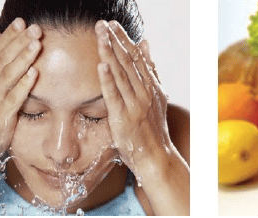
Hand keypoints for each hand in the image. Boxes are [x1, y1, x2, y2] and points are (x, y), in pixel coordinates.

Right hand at [0, 18, 41, 179]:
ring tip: (35, 44)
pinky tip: (34, 73)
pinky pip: (13, 98)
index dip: (8, 36)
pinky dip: (23, 85)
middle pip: (2, 60)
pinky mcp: (2, 115)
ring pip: (8, 75)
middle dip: (18, 42)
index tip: (21, 23)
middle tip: (34, 29)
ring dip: (23, 59)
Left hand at [94, 20, 188, 215]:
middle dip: (115, 41)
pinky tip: (102, 66)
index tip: (113, 25)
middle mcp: (145, 92)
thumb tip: (145, 44)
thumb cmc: (152, 129)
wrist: (156, 157)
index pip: (137, 57)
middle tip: (103, 23)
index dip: (124, 40)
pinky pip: (114, 96)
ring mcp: (135, 104)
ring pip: (121, 74)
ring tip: (100, 36)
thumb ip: (149, 71)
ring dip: (109, 53)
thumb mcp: (155, 96)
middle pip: (129, 61)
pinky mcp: (124, 118)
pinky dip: (108, 80)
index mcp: (152, 86)